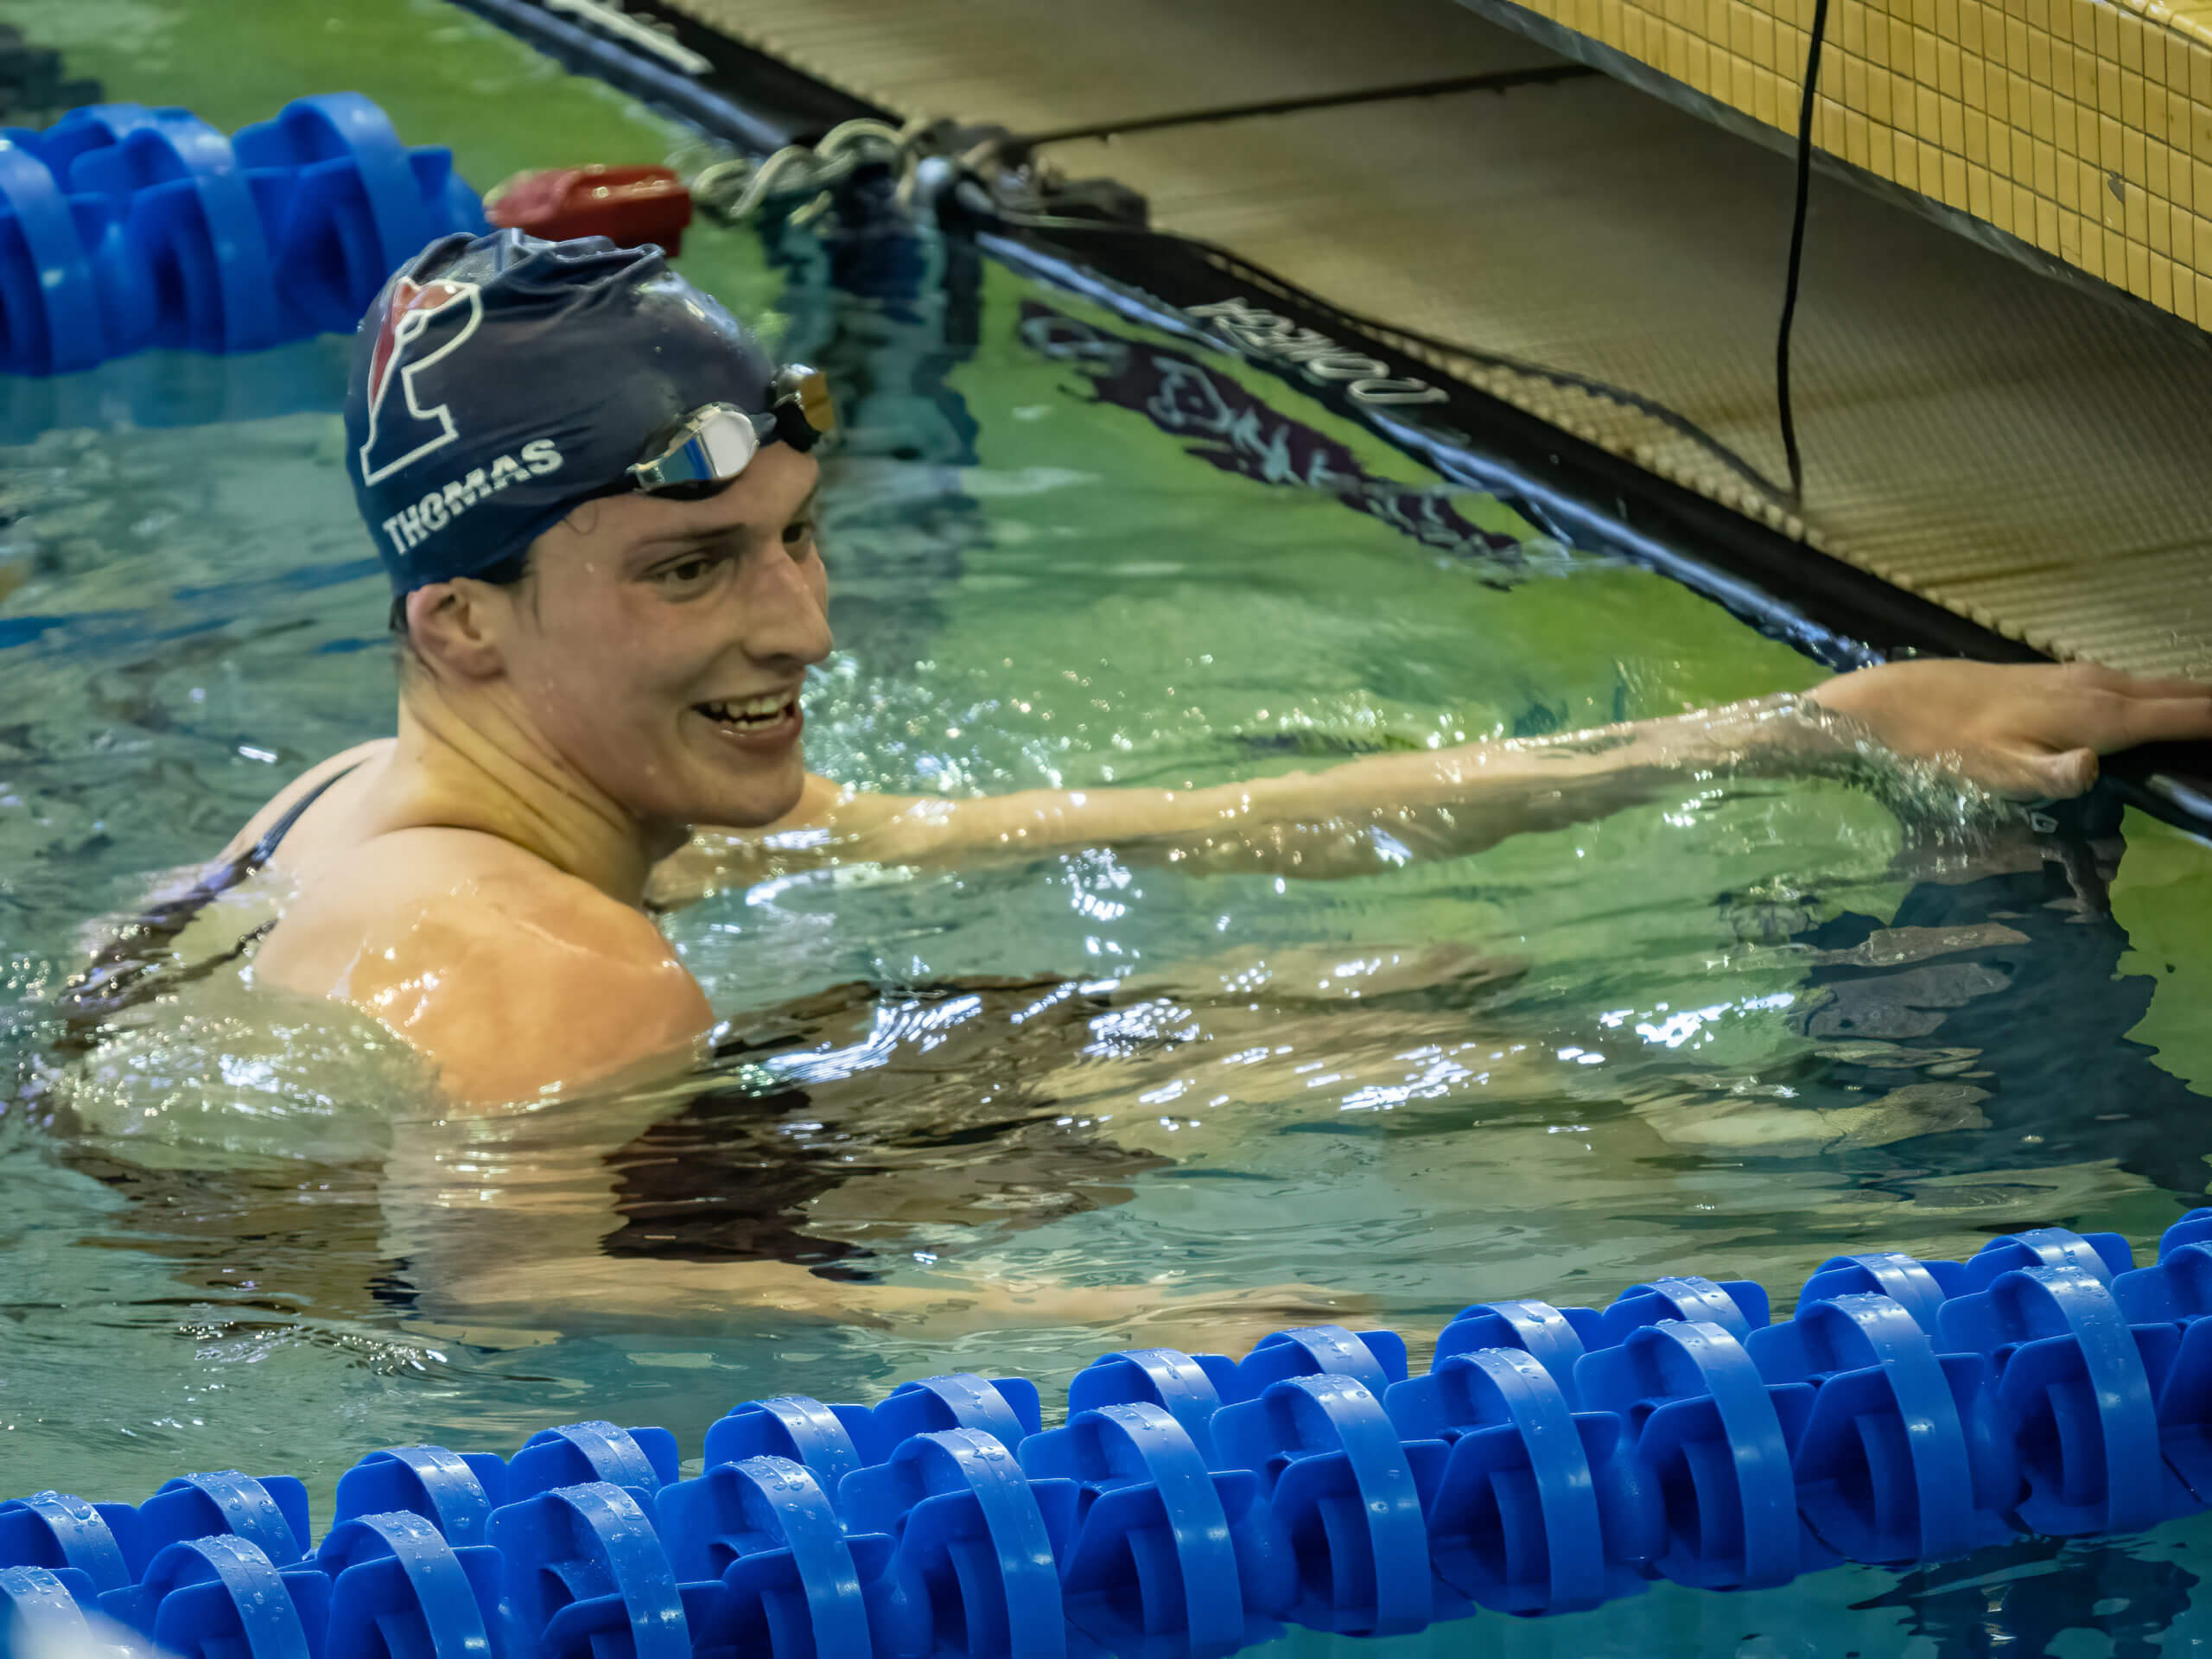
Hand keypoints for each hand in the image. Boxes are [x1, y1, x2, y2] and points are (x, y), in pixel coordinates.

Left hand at [1806, 659, 2211, 798]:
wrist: (1907, 700)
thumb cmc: (1954, 746)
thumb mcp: (1999, 772)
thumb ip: (2052, 773)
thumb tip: (2094, 766)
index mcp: (2101, 714)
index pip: (2187, 715)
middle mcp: (2104, 686)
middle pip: (2187, 692)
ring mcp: (2086, 677)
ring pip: (2163, 685)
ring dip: (2201, 700)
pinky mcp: (2068, 677)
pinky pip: (2139, 685)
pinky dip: (2171, 695)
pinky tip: (2175, 710)